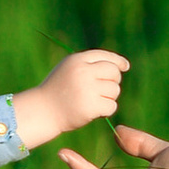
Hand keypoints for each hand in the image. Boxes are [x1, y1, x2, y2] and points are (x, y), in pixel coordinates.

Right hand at [13, 47, 129, 148]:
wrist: (42, 111)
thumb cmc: (57, 90)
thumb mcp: (69, 70)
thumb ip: (89, 65)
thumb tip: (119, 66)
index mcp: (77, 60)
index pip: (104, 56)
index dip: (117, 61)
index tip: (125, 66)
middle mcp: (83, 72)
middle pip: (114, 72)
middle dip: (113, 81)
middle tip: (103, 90)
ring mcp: (87, 89)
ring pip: (114, 90)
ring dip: (109, 97)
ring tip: (94, 101)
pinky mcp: (91, 106)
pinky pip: (112, 106)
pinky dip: (106, 110)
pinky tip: (95, 111)